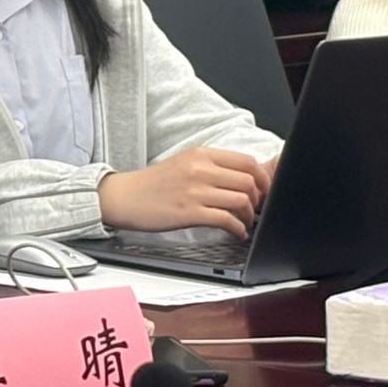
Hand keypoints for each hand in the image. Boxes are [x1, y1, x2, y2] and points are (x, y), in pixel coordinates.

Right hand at [98, 147, 270, 237]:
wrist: (123, 197)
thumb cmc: (152, 183)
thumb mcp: (184, 164)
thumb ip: (213, 167)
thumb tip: (246, 176)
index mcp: (200, 154)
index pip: (247, 161)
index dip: (263, 178)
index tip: (263, 190)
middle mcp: (200, 169)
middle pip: (249, 181)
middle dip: (258, 199)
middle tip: (254, 208)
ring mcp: (195, 191)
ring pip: (241, 200)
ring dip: (249, 215)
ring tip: (244, 222)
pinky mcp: (189, 212)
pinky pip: (226, 220)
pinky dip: (237, 228)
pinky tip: (235, 232)